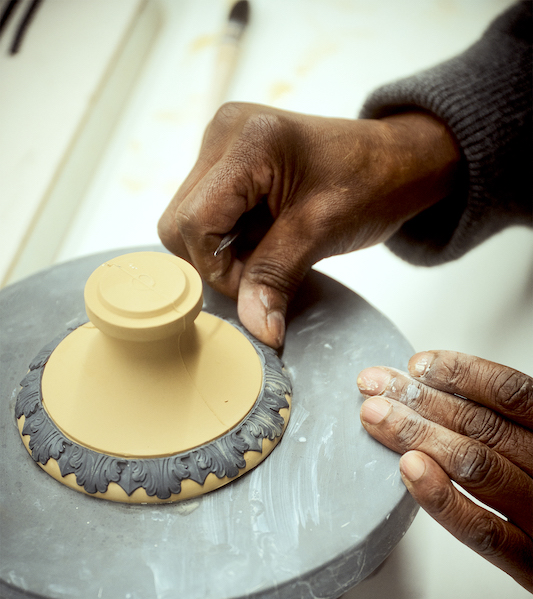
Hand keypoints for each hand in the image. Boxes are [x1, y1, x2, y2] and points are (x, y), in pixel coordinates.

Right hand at [158, 103, 459, 346]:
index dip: (218, 268)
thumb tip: (256, 330)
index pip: (194, 223)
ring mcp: (221, 145)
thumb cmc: (371, 182)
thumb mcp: (321, 233)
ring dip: (221, 253)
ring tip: (266, 251)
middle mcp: (223, 133)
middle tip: (260, 271)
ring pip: (187, 223)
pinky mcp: (226, 162)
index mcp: (247, 140)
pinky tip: (261, 239)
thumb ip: (276, 279)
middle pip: (179, 223)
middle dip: (214, 262)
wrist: (396, 161)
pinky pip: (205, 215)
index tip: (256, 285)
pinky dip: (228, 241)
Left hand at [357, 351, 532, 591]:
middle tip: (375, 386)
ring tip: (376, 418)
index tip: (416, 365)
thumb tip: (437, 394)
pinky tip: (409, 470)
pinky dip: (443, 497)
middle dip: (420, 400)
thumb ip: (506, 430)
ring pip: (476, 467)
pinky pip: (484, 530)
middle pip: (483, 425)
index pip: (512, 393)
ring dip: (418, 436)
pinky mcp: (530, 566)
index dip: (461, 374)